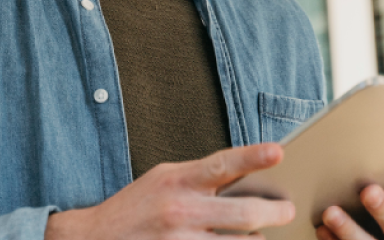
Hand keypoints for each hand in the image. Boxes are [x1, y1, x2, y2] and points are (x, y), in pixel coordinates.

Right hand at [45, 143, 295, 239]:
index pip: (221, 164)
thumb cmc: (135, 207)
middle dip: (276, 212)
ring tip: (259, 235)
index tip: (278, 152)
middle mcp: (180, 210)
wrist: (94, 239)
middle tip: (288, 210)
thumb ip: (200, 177)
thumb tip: (246, 175)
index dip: (252, 156)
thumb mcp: (163, 179)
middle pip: (245, 213)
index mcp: (176, 180)